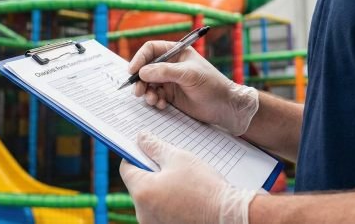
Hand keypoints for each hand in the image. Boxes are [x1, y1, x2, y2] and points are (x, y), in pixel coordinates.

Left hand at [120, 132, 257, 223]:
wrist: (228, 216)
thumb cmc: (204, 186)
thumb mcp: (179, 158)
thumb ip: (155, 147)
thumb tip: (141, 138)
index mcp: (142, 191)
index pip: (126, 168)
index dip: (135, 155)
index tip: (146, 150)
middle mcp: (142, 212)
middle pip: (138, 185)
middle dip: (150, 172)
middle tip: (169, 163)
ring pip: (149, 199)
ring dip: (159, 188)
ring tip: (180, 181)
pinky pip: (159, 211)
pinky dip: (167, 202)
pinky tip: (184, 196)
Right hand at [129, 41, 258, 135]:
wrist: (224, 107)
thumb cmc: (211, 84)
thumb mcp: (188, 74)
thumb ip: (165, 71)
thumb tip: (142, 72)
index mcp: (176, 52)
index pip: (151, 50)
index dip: (139, 58)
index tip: (133, 71)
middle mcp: (170, 65)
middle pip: (146, 68)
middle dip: (140, 79)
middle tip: (138, 91)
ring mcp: (169, 81)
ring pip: (148, 84)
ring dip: (147, 92)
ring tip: (152, 100)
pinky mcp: (170, 95)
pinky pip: (154, 95)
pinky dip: (154, 100)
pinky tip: (162, 105)